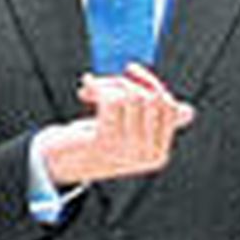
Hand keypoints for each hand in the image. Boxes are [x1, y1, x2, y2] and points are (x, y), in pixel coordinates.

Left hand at [38, 64, 193, 183]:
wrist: (53, 165)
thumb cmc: (88, 146)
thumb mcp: (126, 134)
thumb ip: (153, 123)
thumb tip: (187, 111)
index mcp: (157, 153)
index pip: (170, 106)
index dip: (149, 83)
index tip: (129, 75)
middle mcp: (147, 154)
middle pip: (153, 98)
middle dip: (127, 81)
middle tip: (104, 82)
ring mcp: (128, 150)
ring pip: (133, 95)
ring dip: (108, 83)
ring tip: (91, 89)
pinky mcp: (106, 142)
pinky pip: (113, 99)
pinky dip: (98, 88)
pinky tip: (86, 90)